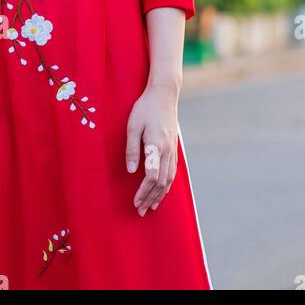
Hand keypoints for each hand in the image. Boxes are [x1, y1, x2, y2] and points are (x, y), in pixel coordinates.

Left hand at [125, 83, 178, 215]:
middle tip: (141, 211)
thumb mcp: (133, 125)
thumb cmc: (145, 107)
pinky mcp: (174, 147)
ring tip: (152, 206)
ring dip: (160, 195)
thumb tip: (131, 171)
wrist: (164, 93)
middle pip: (161, 182)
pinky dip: (167, 184)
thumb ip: (132, 149)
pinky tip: (163, 190)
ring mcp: (173, 149)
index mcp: (156, 145)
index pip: (151, 176)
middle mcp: (167, 150)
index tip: (135, 202)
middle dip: (150, 198)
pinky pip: (172, 171)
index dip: (143, 192)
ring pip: (169, 179)